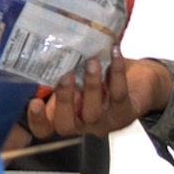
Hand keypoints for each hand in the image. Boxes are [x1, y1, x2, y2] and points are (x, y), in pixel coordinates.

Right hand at [23, 54, 173, 142]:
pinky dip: (116, 73)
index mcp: (65, 114)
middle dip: (64, 100)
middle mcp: (82, 123)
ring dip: (91, 86)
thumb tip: (47, 45)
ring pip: (93, 113)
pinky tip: (114, 54)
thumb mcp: (78, 73)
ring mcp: (104, 122)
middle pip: (66, 125)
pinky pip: (118, 95)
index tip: (34, 102)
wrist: (139, 80)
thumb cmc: (102, 76)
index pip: (44, 128)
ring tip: (92, 62)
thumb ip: (63, 69)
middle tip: (66, 76)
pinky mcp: (125, 113)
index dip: (37, 120)